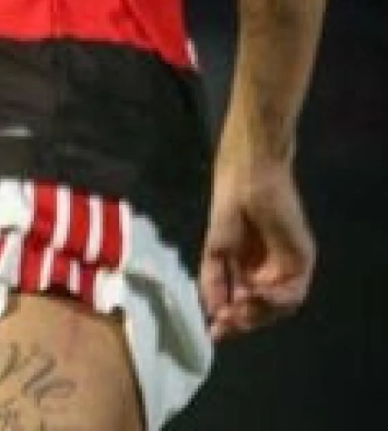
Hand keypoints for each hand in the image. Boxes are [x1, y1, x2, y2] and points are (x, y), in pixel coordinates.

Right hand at [200, 157, 315, 341]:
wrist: (248, 181)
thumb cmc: (229, 208)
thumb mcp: (214, 251)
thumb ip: (214, 281)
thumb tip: (212, 312)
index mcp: (248, 271)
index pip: (242, 305)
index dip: (229, 321)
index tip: (213, 333)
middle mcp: (270, 274)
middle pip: (261, 311)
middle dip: (242, 321)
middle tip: (224, 325)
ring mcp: (287, 270)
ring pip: (278, 308)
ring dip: (258, 314)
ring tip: (237, 312)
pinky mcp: (303, 262)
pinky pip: (293, 292)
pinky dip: (275, 299)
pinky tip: (256, 294)